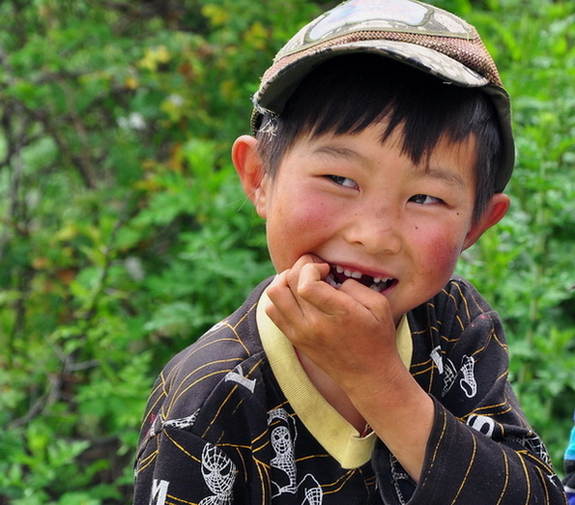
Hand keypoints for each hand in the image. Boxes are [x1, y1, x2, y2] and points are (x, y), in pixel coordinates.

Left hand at [265, 254, 403, 395]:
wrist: (368, 375)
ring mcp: (300, 332)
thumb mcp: (379, 306)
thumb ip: (355, 286)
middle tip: (316, 270)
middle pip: (288, 282)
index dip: (312, 267)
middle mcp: (314, 324)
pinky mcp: (294, 338)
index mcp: (338, 313)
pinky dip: (279, 297)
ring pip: (274, 294)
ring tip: (303, 280)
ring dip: (285, 279)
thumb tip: (331, 278)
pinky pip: (272, 310)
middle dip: (301, 266)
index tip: (326, 269)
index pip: (306, 284)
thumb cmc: (377, 338)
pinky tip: (296, 296)